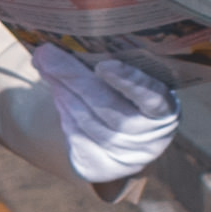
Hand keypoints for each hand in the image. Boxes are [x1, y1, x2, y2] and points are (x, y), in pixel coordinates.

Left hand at [32, 42, 179, 184]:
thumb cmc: (128, 99)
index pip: (150, 96)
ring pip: (86, 121)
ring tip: (46, 68)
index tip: (103, 64)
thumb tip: (68, 43)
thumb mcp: (132, 85)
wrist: (126, 140)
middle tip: (47, 54)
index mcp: (164, 112)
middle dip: (73, 77)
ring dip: (62, 92)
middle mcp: (149, 139)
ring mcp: (125, 157)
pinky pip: (76, 137)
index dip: (129, 81)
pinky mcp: (101, 168)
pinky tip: (57, 94)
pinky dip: (63, 112)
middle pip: (107, 107)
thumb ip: (112, 66)